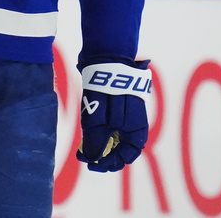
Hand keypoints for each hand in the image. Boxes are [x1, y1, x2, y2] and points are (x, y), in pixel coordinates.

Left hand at [76, 58, 151, 172]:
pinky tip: (88, 131)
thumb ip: (95, 140)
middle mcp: (133, 124)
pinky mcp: (116, 105)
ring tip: (84, 146)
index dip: (110, 164)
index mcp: (137, 129)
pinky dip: (99, 130)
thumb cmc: (105, 88)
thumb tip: (91, 158)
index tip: (93, 165)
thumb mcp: (97, 118)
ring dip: (99, 143)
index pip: (127, 156)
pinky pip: (109, 124)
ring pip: (113, 137)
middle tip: (83, 155)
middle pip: (119, 148)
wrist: (107, 56)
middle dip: (102, 155)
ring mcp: (125, 114)